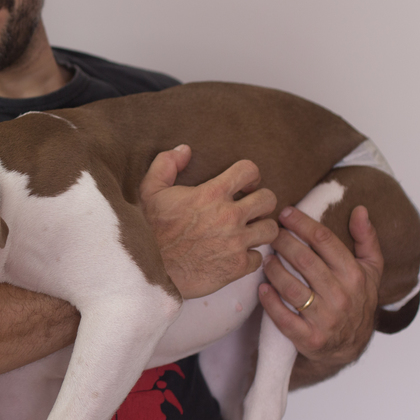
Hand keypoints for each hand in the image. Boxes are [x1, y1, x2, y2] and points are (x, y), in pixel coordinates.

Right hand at [141, 145, 277, 298]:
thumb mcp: (149, 190)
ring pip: (270, 229)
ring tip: (246, 232)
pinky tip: (235, 255)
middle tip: (248, 209)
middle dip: (260, 202)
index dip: (249, 175)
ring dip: (259, 229)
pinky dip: (249, 257)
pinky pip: (258, 258)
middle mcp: (229, 216)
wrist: (149, 269)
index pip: (249, 170)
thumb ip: (166, 164)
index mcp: (211, 194)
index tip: (243, 185)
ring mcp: (236, 243)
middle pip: (268, 200)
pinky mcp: (237, 267)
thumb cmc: (149, 229)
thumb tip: (185, 150)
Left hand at [259, 205, 382, 387]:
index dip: (301, 223)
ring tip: (265, 258)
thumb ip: (366, 239)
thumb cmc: (357, 299)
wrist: (352, 345)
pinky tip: (262, 288)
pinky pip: (284, 318)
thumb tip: (359, 209)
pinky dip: (270, 302)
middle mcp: (341, 296)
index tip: (284, 213)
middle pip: (304, 260)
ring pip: (291, 288)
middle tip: (269, 233)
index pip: (324, 240)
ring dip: (273, 269)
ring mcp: (325, 319)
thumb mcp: (371, 269)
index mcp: (355, 275)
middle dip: (282, 242)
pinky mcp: (310, 338)